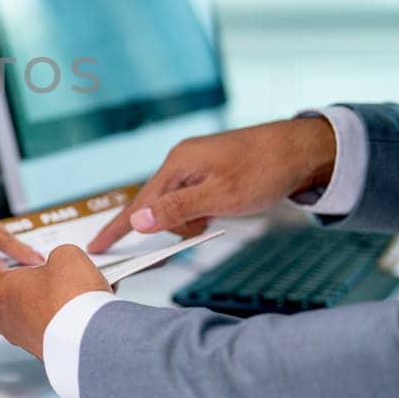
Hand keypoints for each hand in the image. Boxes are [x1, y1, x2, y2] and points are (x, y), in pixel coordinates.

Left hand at [0, 246, 109, 358]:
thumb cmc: (71, 296)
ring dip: (21, 316)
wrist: (90, 334)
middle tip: (3, 292)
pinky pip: (35, 340)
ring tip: (38, 305)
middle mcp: (10, 317)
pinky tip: (58, 322)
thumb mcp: (66, 256)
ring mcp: (25, 339)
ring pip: (11, 329)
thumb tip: (60, 262)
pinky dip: (41, 330)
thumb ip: (56, 257)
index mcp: (7, 289)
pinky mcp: (44, 354)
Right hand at [87, 117, 336, 252]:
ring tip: (221, 217)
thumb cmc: (264, 171)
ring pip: (178, 204)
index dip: (117, 228)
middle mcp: (182, 161)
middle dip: (171, 226)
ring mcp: (196, 164)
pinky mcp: (211, 169)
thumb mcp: (221, 197)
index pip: (138, 203)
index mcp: (178, 164)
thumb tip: (139, 221)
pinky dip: (202, 212)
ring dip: (192, 220)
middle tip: (200, 228)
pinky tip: (221, 212)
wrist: (302, 150)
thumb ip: (178, 210)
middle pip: (157, 205)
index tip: (95, 247)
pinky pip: (193, 198)